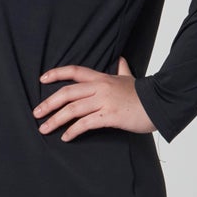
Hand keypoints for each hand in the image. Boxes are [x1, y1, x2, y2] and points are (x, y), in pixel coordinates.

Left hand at [32, 55, 155, 140]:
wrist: (160, 104)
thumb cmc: (144, 94)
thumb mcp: (130, 78)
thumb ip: (122, 70)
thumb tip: (122, 59)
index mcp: (102, 78)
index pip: (74, 71)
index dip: (57, 73)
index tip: (42, 79)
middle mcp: (100, 87)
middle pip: (67, 93)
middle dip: (48, 103)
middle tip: (36, 114)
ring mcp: (104, 101)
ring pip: (72, 109)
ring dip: (55, 120)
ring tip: (44, 129)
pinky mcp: (109, 116)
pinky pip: (85, 123)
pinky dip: (72, 131)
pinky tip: (65, 137)